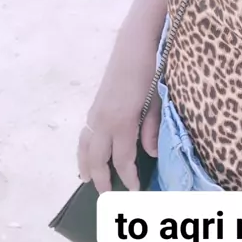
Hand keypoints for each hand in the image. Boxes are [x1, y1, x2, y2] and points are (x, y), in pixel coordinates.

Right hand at [77, 61, 160, 193]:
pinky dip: (84, 148)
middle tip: (108, 197)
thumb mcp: (157, 102)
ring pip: (85, 146)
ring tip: (87, 180)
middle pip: (97, 159)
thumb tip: (151, 154)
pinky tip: (88, 153)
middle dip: (101, 179)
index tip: (135, 192)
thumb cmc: (151, 71)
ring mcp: (96, 112)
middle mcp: (104, 120)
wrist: (134, 44)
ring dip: (86, 165)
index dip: (128, 178)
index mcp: (122, 122)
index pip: (123, 160)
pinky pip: (85, 134)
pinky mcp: (95, 105)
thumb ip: (153, 129)